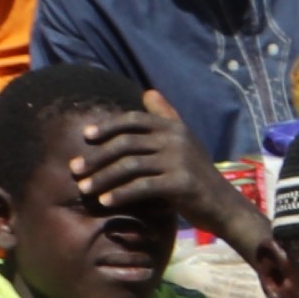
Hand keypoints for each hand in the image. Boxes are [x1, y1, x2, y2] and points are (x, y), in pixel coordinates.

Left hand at [66, 101, 247, 244]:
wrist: (223, 205)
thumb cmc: (197, 174)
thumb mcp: (183, 141)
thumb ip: (165, 117)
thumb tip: (148, 92)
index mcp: (174, 127)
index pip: (133, 121)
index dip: (107, 127)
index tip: (85, 137)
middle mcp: (177, 139)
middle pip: (126, 144)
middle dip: (96, 157)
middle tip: (74, 170)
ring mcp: (180, 160)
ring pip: (129, 166)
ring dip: (102, 178)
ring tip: (83, 189)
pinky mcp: (181, 183)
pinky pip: (142, 187)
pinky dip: (120, 194)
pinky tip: (105, 202)